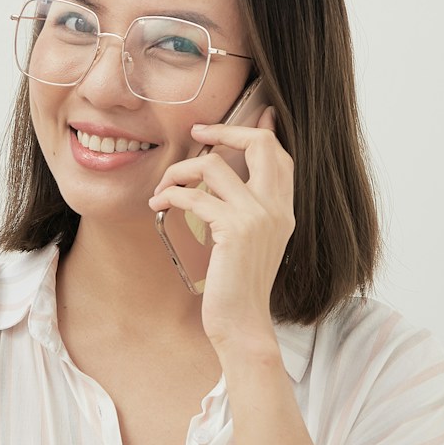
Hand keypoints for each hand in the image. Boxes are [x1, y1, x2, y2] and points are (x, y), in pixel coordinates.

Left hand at [148, 107, 294, 355]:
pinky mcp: (235, 230)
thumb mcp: (251, 242)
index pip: (279, 152)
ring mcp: (259, 217)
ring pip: (215, 165)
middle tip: (196, 134)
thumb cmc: (239, 286)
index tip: (228, 122)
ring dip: (180, 170)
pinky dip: (171, 195)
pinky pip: (196, 196)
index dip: (256, 129)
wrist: (242, 323)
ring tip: (163, 187)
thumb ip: (247, 209)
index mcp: (284, 209)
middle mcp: (277, 208)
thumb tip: (229, 178)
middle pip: (260, 143)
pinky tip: (159, 206)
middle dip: (223, 130)